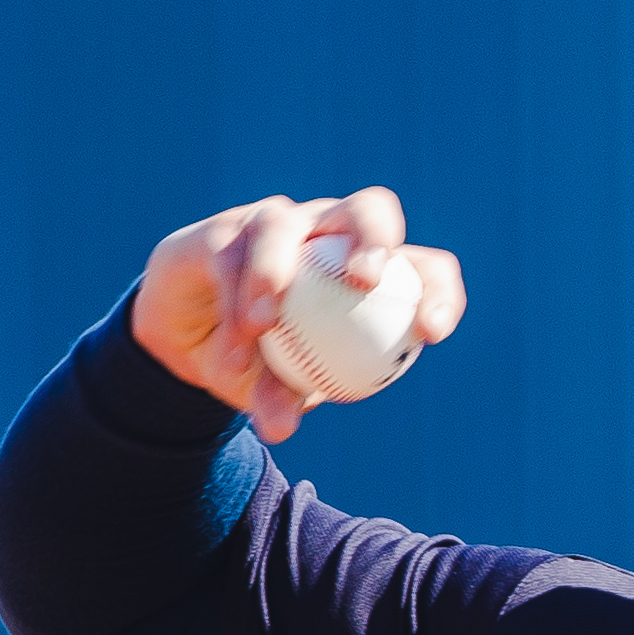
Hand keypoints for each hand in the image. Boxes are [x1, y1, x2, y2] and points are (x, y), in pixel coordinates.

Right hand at [130, 188, 468, 443]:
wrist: (194, 346)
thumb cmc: (261, 365)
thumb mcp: (276, 389)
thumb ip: (281, 398)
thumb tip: (279, 426)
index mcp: (371, 274)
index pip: (425, 269)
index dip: (439, 292)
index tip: (430, 333)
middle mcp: (332, 235)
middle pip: (371, 208)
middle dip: (374, 237)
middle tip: (362, 281)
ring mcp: (279, 225)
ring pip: (284, 226)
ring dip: (272, 273)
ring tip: (263, 326)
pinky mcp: (225, 231)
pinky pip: (231, 255)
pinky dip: (231, 299)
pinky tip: (234, 341)